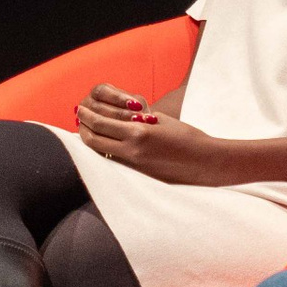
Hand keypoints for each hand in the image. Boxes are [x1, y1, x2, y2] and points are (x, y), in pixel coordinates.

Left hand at [72, 85, 227, 183]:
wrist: (207, 162)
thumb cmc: (187, 136)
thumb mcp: (160, 120)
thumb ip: (137, 119)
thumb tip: (119, 118)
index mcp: (138, 132)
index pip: (100, 124)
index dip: (87, 117)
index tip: (80, 110)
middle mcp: (132, 150)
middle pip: (94, 140)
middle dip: (83, 129)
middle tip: (79, 120)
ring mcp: (135, 166)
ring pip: (102, 153)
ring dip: (92, 141)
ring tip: (87, 131)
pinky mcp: (140, 175)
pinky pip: (116, 162)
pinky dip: (107, 152)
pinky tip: (105, 145)